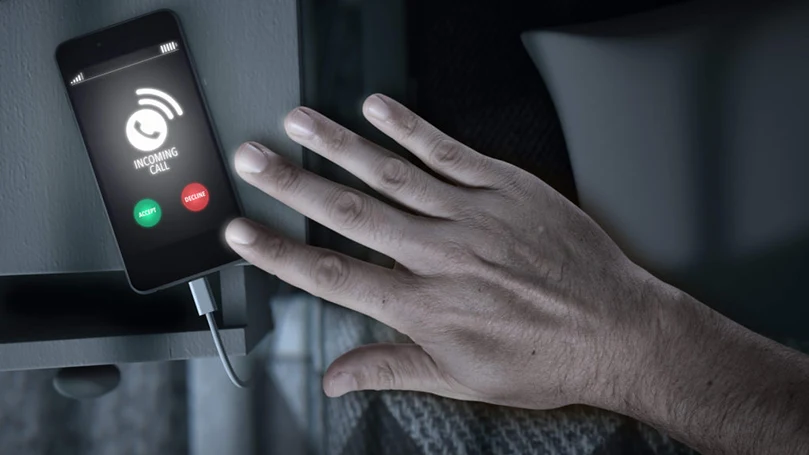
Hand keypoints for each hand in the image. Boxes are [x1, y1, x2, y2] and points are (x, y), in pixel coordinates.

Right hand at [224, 94, 665, 409]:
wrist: (617, 330)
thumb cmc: (546, 358)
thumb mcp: (462, 380)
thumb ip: (391, 369)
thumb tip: (336, 380)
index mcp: (424, 305)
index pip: (334, 275)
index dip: (280, 253)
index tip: (244, 234)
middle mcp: (440, 254)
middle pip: (350, 212)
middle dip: (292, 183)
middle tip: (253, 159)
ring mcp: (472, 214)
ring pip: (391, 173)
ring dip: (338, 144)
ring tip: (298, 122)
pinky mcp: (506, 187)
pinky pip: (448, 151)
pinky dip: (410, 128)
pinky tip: (379, 109)